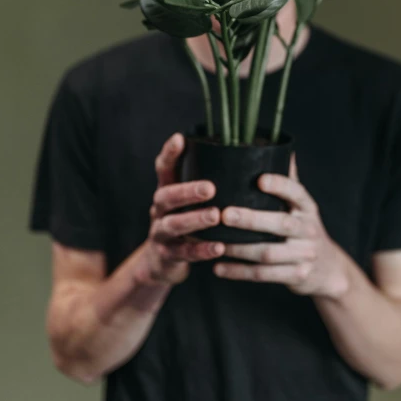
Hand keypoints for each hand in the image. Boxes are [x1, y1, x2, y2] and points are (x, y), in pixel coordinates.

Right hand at [137, 133, 225, 285]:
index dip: (169, 154)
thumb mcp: (187, 201)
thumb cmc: (185, 221)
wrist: (160, 262)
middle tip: (210, 188)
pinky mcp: (168, 256)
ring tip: (216, 216)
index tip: (180, 138)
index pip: (163, 168)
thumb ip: (203, 182)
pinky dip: (202, 250)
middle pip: (166, 196)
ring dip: (195, 220)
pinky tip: (219, 248)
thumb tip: (241, 157)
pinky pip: (185, 253)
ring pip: (173, 225)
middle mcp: (159, 210)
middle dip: (187, 191)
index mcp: (166, 191)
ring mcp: (161, 233)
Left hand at [213, 154, 348, 297]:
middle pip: (280, 224)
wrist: (327, 269)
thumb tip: (284, 149)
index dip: (280, 185)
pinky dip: (239, 272)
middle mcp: (308, 229)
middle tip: (224, 214)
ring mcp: (304, 255)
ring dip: (239, 249)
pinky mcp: (296, 276)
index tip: (259, 179)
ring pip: (268, 252)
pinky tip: (218, 268)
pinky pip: (263, 275)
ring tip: (215, 243)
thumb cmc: (304, 228)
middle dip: (251, 220)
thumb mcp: (302, 206)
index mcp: (307, 207)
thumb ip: (290, 181)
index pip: (296, 192)